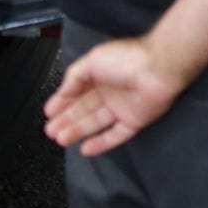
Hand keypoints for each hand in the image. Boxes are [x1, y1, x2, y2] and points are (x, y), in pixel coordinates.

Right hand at [44, 37, 183, 157]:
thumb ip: (74, 77)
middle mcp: (111, 91)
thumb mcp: (91, 61)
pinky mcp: (135, 120)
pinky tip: (85, 148)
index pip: (77, 91)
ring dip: (78, 131)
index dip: (62, 102)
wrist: (159, 68)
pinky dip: (101, 143)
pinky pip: (115, 135)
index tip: (48, 113)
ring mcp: (123, 107)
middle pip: (84, 110)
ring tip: (60, 139)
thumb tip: (62, 93)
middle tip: (50, 131)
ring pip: (96, 123)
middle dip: (66, 120)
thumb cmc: (127, 58)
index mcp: (101, 74)